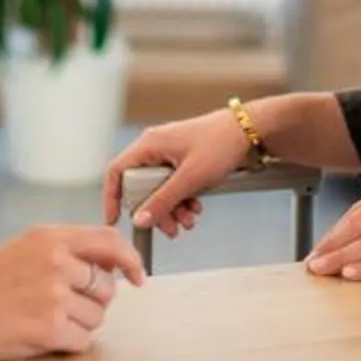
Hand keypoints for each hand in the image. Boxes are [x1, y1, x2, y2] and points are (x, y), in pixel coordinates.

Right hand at [0, 224, 144, 360]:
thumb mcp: (23, 251)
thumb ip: (64, 252)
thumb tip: (111, 265)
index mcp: (49, 238)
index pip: (109, 242)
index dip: (130, 260)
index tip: (138, 276)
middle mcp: (56, 262)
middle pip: (107, 287)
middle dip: (93, 302)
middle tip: (61, 308)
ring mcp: (54, 296)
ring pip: (97, 317)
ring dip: (78, 325)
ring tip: (42, 321)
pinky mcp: (50, 329)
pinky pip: (83, 341)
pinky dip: (68, 345)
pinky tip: (41, 338)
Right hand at [101, 111, 250, 238]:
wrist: (249, 131)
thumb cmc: (219, 144)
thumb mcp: (189, 178)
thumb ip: (163, 200)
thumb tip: (139, 220)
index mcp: (149, 145)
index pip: (117, 171)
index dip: (112, 197)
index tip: (115, 220)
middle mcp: (155, 147)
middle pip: (140, 186)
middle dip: (156, 210)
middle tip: (171, 229)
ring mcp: (169, 153)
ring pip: (159, 189)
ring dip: (172, 208)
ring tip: (189, 222)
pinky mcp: (182, 160)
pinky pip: (173, 184)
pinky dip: (182, 199)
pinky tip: (196, 209)